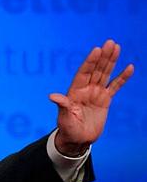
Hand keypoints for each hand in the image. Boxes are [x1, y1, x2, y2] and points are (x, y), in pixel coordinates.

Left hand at [50, 39, 133, 155]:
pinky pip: (115, 86)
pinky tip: (129, 67)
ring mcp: (96, 93)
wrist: (78, 140)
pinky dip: (122, 78)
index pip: (84, 73)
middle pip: (96, 70)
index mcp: (75, 91)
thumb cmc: (68, 129)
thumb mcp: (64, 118)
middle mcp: (86, 89)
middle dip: (103, 56)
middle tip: (110, 42)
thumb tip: (52, 96)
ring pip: (105, 74)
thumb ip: (62, 106)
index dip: (90, 61)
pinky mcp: (105, 100)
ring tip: (117, 47)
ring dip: (111, 61)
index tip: (96, 49)